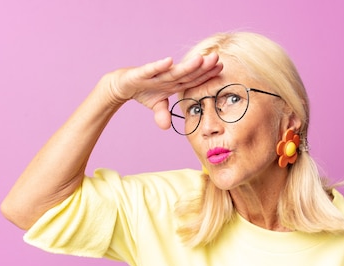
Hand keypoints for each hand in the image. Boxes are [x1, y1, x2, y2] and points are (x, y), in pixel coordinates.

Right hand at [105, 54, 222, 129]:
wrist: (122, 84)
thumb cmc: (144, 91)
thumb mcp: (156, 106)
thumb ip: (163, 115)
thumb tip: (167, 127)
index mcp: (175, 83)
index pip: (194, 79)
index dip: (207, 74)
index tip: (221, 68)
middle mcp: (168, 76)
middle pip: (188, 72)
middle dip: (202, 66)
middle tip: (217, 59)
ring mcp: (156, 74)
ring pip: (174, 71)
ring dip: (187, 66)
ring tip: (200, 59)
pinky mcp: (142, 73)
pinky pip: (152, 70)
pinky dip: (160, 66)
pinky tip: (169, 61)